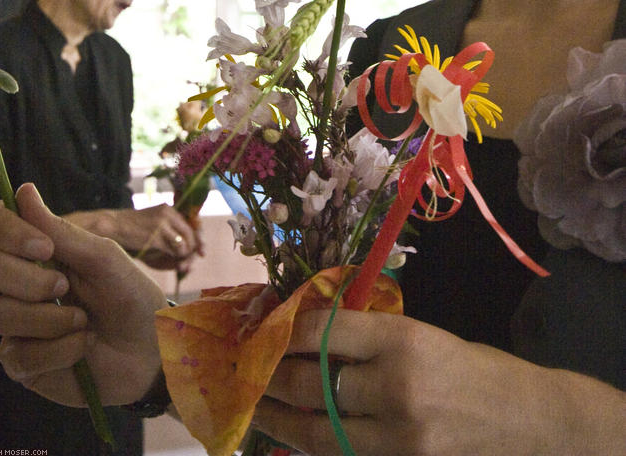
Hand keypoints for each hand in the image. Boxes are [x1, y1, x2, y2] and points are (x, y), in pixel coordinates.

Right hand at [0, 183, 166, 407]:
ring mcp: (16, 323)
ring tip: (83, 321)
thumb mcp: (102, 258)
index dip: (5, 230)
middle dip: (26, 279)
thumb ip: (61, 232)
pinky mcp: (21, 363)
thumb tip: (23, 192)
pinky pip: (18, 355)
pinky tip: (83, 346)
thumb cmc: (130, 295)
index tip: (43, 248)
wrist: (150, 349)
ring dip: (49, 319)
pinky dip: (59, 349)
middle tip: (64, 287)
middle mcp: (17, 282)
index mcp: (35, 249)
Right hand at [68, 202, 202, 270]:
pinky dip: (175, 260)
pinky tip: (172, 265)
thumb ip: (170, 237)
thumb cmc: (131, 232)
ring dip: (183, 258)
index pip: (191, 224)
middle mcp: (168, 213)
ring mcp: (162, 224)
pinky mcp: (156, 236)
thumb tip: (189, 257)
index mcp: (168, 209)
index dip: (198, 239)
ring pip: (184, 245)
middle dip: (192, 252)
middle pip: (191, 235)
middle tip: (188, 265)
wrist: (111, 227)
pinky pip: (174, 251)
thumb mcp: (153, 227)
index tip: (201, 252)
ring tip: (179, 267)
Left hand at [253, 308, 625, 455]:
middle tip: (245, 370)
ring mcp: (398, 435)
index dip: (286, 332)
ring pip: (318, 430)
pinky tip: (293, 437)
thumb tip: (310, 330)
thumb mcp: (424, 335)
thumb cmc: (473, 369)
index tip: (264, 330)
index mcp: (402, 338)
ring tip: (254, 408)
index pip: (324, 333)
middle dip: (271, 377)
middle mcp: (395, 385)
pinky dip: (313, 447)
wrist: (528, 421)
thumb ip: (370, 335)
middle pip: (312, 383)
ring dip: (279, 419)